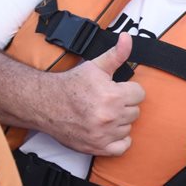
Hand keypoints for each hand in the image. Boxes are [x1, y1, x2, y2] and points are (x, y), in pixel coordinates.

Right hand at [50, 33, 143, 156]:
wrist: (45, 104)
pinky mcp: (97, 148)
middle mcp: (110, 116)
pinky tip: (109, 130)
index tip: (117, 89)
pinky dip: (118, 140)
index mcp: (112, 95)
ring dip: (120, 122)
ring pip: (128, 127)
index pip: (140, 93)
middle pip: (135, 111)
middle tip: (108, 101)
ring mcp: (103, 134)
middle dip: (124, 105)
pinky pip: (122, 147)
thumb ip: (116, 54)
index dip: (128, 89)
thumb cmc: (71, 85)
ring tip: (104, 113)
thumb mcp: (95, 66)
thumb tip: (127, 37)